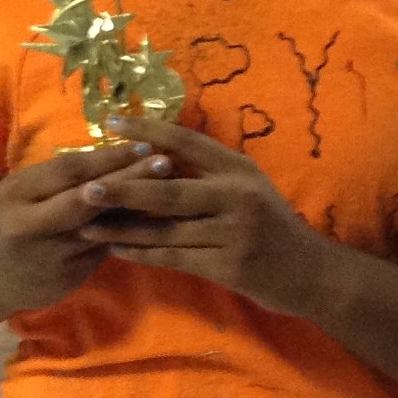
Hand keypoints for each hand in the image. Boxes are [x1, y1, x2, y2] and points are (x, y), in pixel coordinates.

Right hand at [0, 141, 174, 311]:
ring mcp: (52, 252)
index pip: (68, 171)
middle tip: (165, 162)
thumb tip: (114, 151)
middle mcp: (31, 223)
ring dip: (137, 206)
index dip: (106, 157)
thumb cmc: (17, 220)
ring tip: (171, 187)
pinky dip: (132, 231)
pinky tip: (160, 218)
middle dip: (128, 179)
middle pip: (87, 199)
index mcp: (17, 193)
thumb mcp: (24, 191)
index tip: (141, 144)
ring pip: (102, 226)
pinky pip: (107, 247)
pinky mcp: (70, 275)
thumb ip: (59, 177)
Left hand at [76, 117, 329, 315]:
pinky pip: (174, 258)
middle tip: (85, 187)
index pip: (186, 142)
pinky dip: (142, 253)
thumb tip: (153, 152)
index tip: (110, 123)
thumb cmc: (272, 225)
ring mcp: (232, 233)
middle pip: (168, 190)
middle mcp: (236, 196)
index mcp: (239, 169)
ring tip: (85, 224)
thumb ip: (209, 172)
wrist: (312, 274)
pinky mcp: (228, 266)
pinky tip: (115, 250)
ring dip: (123, 228)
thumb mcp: (249, 186)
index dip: (147, 131)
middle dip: (124, 188)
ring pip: (165, 229)